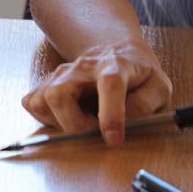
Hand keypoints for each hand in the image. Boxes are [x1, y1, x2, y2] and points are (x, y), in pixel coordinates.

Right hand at [21, 38, 171, 143]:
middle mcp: (83, 67)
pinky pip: (33, 103)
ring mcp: (61, 73)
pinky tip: (67, 117)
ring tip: (83, 123)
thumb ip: (148, 103)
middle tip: (95, 132)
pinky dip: (46, 117)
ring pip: (42, 101)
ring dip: (60, 122)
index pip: (109, 85)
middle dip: (74, 125)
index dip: (110, 114)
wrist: (118, 53)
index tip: (113, 139)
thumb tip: (126, 118)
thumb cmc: (139, 74)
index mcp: (115, 65)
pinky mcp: (48, 82)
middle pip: (60, 95)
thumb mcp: (159, 87)